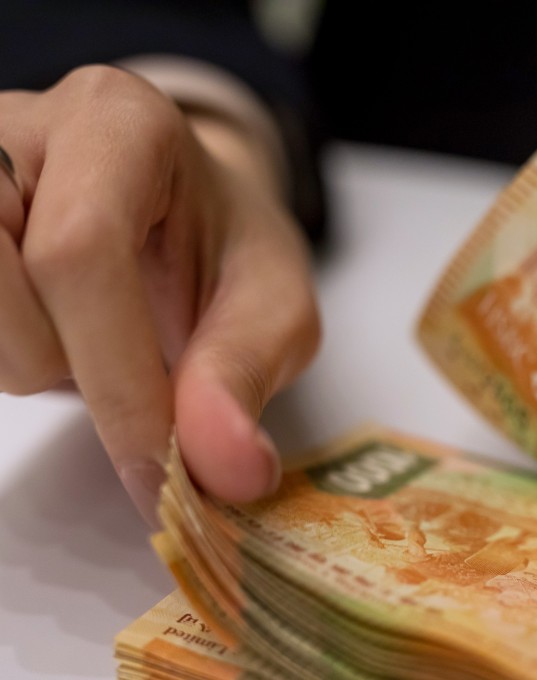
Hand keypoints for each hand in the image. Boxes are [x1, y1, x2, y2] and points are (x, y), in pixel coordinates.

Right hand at [0, 65, 320, 525]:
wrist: (185, 217)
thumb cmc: (228, 251)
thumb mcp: (275, 308)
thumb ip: (245, 376)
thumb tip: (224, 472)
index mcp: (120, 124)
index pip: (82, 250)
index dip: (115, 378)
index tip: (159, 471)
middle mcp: (20, 127)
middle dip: (63, 363)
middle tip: (132, 368)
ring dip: (27, 358)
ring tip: (89, 335)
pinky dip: (6, 351)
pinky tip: (50, 330)